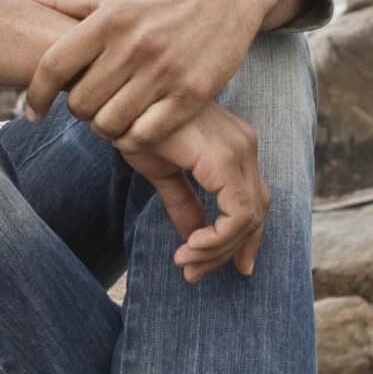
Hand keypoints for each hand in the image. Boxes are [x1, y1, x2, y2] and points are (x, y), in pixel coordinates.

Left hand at [14, 0, 279, 151]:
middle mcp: (134, 43)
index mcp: (109, 17)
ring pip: (111, 124)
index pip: (53, 66)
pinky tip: (135, 130)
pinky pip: (146, 134)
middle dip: (79, 112)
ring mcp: (165, 70)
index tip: (32, 112)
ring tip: (111, 119)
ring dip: (106, 129)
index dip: (35, 95)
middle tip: (90, 107)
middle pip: (81, 103)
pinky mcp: (192, 93)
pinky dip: (134, 140)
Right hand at [118, 101, 269, 281]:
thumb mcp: (163, 171)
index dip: (241, 240)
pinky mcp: (225, 159)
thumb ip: (184, 203)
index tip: (212, 266)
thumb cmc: (135, 124)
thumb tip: (193, 238)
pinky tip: (190, 248)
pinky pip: (238, 214)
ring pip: (250, 219)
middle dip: (228, 252)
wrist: (116, 99)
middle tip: (194, 274)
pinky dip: (218, 239)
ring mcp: (239, 150)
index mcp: (233, 146)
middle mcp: (244, 145)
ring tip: (186, 264)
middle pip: (257, 214)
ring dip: (219, 251)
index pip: (252, 202)